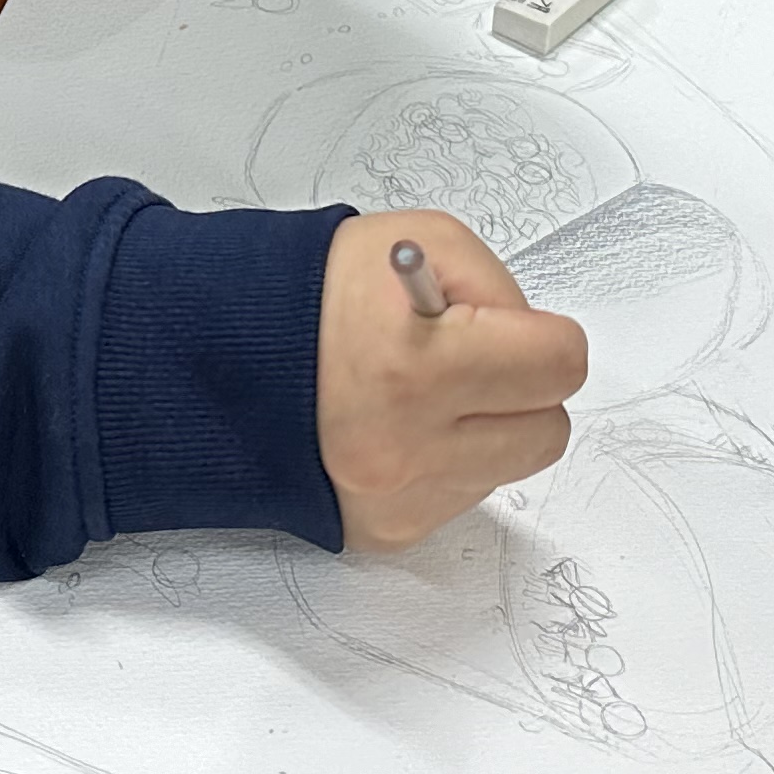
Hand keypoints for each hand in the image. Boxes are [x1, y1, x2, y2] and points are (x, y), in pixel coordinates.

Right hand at [315, 210, 587, 550]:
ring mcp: (397, 498)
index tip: (514, 330)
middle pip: (547, 431)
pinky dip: (444, 462)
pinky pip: (459, 498)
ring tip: (421, 392)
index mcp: (418, 365)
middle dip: (524, 391)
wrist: (215, 359)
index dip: (542, 337)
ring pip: (505, 469)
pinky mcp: (385, 531)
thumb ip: (497, 288)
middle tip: (474, 362)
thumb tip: (534, 336)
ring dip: (482, 430)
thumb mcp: (416, 242)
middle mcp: (408, 446)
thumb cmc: (310, 296)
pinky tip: (398, 426)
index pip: (558, 366)